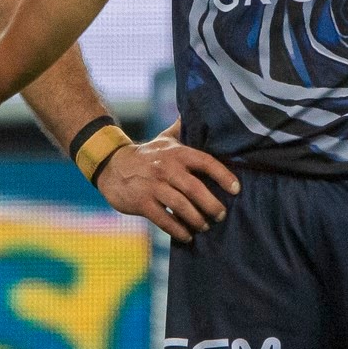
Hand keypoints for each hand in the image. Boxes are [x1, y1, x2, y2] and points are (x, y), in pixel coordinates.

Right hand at [96, 131, 238, 243]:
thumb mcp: (164, 139)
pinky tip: (187, 236)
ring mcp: (153, 186)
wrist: (111, 166)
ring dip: (197, 219)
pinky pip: (164, 220)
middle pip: (194, 189)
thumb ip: (184, 129)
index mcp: (176, 152)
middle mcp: (165, 168)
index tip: (236, 189)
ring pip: (180, 206)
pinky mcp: (142, 202)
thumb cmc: (146, 155)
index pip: (205, 162)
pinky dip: (178, 230)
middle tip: (222, 215)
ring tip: (205, 226)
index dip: (223, 175)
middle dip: (212, 205)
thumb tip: (202, 112)